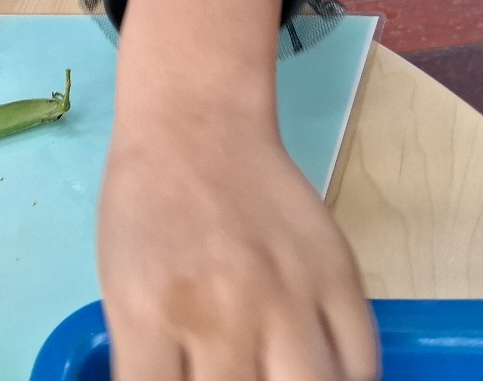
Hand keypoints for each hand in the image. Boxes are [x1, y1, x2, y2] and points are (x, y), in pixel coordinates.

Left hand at [98, 112, 377, 380]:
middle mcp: (222, 313)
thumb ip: (150, 362)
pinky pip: (361, 364)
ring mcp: (289, 296)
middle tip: (233, 376)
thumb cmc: (146, 207)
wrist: (197, 127)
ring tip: (276, 376)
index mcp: (151, 314)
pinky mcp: (339, 277)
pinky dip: (343, 378)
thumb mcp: (121, 289)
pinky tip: (318, 372)